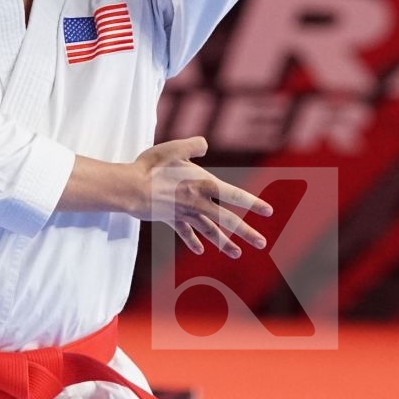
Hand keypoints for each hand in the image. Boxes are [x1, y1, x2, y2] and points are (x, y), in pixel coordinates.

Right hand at [129, 136, 272, 257]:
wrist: (129, 189)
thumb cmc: (151, 166)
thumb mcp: (174, 148)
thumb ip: (192, 146)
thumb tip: (205, 145)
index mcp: (203, 185)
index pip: (234, 195)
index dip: (252, 203)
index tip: (269, 212)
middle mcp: (197, 202)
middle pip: (226, 220)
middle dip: (246, 232)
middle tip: (262, 243)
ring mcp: (184, 213)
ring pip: (208, 230)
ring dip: (223, 242)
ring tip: (237, 253)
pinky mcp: (170, 218)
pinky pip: (184, 231)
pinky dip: (193, 240)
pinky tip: (200, 250)